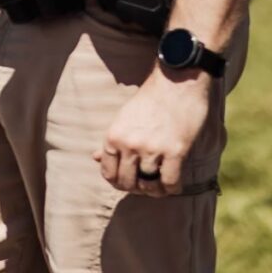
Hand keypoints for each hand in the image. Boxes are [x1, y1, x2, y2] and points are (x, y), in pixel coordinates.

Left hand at [97, 69, 212, 196]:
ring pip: (149, 185)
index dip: (119, 182)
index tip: (130, 181)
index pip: (108, 174)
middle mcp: (129, 145)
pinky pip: (170, 182)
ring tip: (160, 186)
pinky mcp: (175, 151)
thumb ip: (111, 141)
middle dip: (136, 188)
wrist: (177, 82)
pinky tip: (173, 185)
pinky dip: (171, 189)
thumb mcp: (123, 118)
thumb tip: (94, 158)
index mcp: (113, 137)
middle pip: (127, 183)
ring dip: (155, 190)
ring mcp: (152, 149)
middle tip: (146, 186)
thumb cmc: (150, 100)